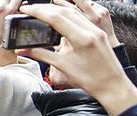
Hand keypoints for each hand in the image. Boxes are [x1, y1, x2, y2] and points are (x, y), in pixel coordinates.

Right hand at [16, 3, 136, 115]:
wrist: (112, 86)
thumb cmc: (90, 80)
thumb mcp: (63, 66)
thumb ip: (42, 55)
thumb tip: (23, 50)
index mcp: (82, 39)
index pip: (56, 17)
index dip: (38, 11)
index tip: (26, 9)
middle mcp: (91, 30)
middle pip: (65, 11)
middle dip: (46, 8)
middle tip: (31, 8)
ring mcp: (96, 30)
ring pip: (75, 11)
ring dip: (57, 8)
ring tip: (43, 10)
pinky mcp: (99, 32)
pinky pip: (82, 17)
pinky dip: (69, 14)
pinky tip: (61, 16)